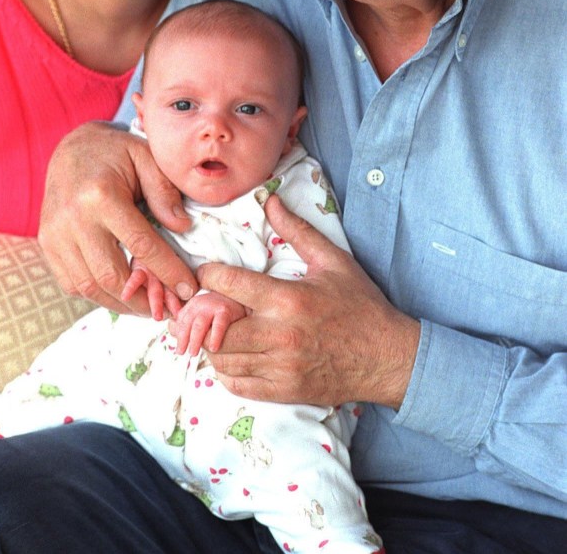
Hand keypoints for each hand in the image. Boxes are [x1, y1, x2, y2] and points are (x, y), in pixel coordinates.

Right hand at [38, 121, 197, 312]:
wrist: (72, 148)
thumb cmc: (116, 152)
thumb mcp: (147, 157)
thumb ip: (165, 192)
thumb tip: (182, 227)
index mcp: (101, 195)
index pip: (141, 245)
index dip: (168, 272)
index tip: (189, 290)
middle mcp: (72, 218)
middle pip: (111, 275)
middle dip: (144, 299)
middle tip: (169, 307)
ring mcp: (54, 234)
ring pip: (89, 287)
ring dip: (122, 303)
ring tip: (149, 306)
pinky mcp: (46, 244)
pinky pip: (71, 283)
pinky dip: (97, 294)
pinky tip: (121, 293)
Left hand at [171, 291, 246, 356]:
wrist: (242, 299)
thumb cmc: (222, 311)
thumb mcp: (203, 315)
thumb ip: (188, 323)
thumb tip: (171, 329)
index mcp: (193, 305)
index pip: (181, 321)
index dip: (179, 336)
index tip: (178, 350)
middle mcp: (200, 302)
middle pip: (187, 323)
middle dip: (183, 338)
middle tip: (181, 352)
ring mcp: (213, 305)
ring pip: (199, 325)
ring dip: (195, 340)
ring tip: (193, 352)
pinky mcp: (226, 310)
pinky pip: (219, 325)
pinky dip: (215, 336)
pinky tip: (213, 347)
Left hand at [198, 196, 419, 409]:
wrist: (387, 356)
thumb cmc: (360, 305)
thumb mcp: (332, 260)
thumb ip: (297, 230)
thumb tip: (270, 201)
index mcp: (288, 299)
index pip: (229, 284)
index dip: (208, 275)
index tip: (207, 272)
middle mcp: (280, 335)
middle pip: (217, 329)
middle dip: (205, 315)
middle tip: (209, 305)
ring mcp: (281, 368)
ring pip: (222, 360)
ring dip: (214, 343)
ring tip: (221, 328)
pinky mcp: (284, 391)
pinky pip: (237, 384)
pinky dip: (227, 371)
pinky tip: (236, 355)